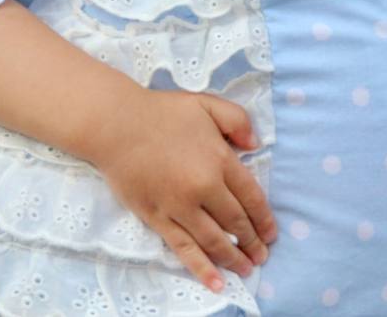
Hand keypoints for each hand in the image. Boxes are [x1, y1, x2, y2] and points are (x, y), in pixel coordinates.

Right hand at [87, 88, 276, 292]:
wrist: (115, 125)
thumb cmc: (160, 113)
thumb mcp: (205, 103)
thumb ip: (237, 120)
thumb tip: (255, 145)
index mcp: (219, 159)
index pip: (251, 197)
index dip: (264, 219)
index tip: (271, 234)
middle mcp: (204, 187)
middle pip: (236, 222)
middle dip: (252, 242)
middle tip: (262, 255)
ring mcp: (180, 206)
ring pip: (215, 241)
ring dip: (234, 259)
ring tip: (246, 269)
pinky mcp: (158, 218)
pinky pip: (184, 248)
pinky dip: (202, 268)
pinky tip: (217, 283)